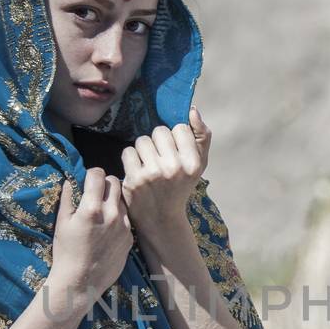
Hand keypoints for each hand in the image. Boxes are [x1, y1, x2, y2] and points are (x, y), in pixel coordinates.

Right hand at [46, 168, 131, 305]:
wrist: (80, 283)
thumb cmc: (66, 252)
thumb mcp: (62, 223)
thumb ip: (68, 198)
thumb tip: (70, 180)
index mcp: (92, 208)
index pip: (99, 174)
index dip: (91, 174)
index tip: (88, 180)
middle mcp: (111, 214)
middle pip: (115, 182)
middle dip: (105, 183)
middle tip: (96, 193)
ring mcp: (123, 226)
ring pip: (123, 200)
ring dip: (113, 201)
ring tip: (102, 212)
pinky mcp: (130, 238)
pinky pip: (126, 219)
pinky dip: (118, 218)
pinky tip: (107, 230)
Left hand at [120, 106, 209, 232]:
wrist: (162, 218)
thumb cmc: (181, 185)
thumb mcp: (199, 165)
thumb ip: (201, 136)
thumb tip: (192, 110)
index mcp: (192, 163)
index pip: (179, 128)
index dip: (175, 138)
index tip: (175, 153)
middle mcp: (174, 168)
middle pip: (159, 131)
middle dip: (158, 142)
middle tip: (160, 159)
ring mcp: (152, 174)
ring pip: (142, 140)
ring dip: (143, 150)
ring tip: (149, 166)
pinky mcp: (134, 180)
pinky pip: (128, 152)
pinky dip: (131, 160)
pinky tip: (137, 172)